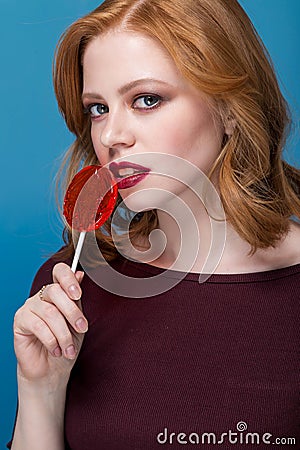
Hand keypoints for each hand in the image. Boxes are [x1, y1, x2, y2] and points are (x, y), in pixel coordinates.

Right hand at [13, 263, 87, 383]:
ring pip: (50, 312)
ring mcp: (30, 307)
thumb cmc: (65, 345)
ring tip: (69, 349)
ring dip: (63, 333)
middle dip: (72, 312)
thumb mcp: (77, 322)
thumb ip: (76, 300)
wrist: (52, 370)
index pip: (60, 272)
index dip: (68, 279)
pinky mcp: (20, 321)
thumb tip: (80, 274)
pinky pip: (38, 325)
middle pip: (56, 291)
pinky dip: (51, 340)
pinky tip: (55, 350)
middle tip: (82, 328)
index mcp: (58, 292)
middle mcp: (42, 296)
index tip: (78, 294)